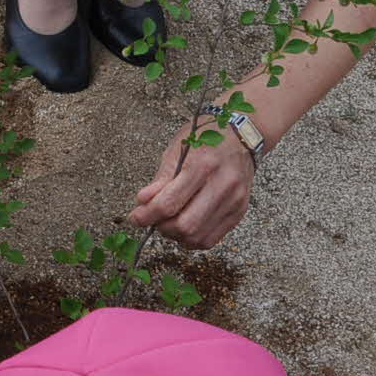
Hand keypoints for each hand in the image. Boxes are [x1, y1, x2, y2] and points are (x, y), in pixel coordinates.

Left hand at [127, 123, 255, 248]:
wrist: (240, 136)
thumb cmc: (205, 139)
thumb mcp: (177, 150)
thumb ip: (160, 179)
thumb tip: (142, 203)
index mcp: (203, 165)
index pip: (169, 202)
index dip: (147, 216)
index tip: (135, 218)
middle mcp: (222, 185)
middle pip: (185, 225)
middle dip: (162, 227)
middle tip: (154, 219)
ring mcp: (234, 200)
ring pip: (197, 237)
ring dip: (176, 236)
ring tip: (169, 221)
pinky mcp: (239, 211)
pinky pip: (211, 239)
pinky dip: (192, 239)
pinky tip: (184, 226)